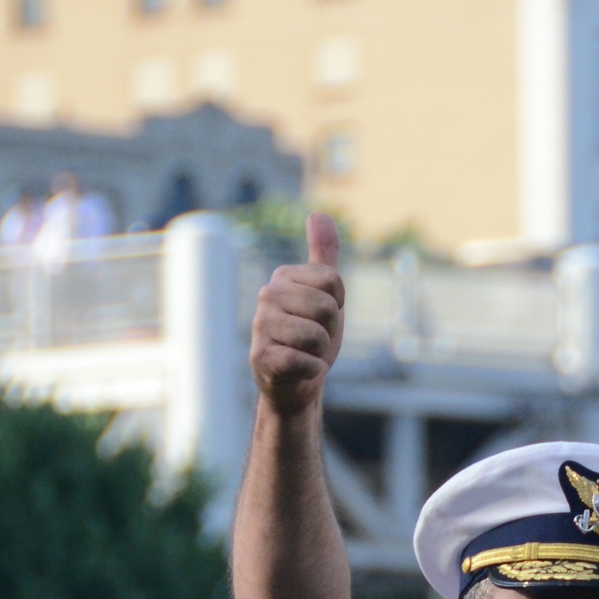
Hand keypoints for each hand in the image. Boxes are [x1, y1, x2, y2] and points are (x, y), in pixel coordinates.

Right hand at [250, 212, 344, 416]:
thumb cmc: (310, 338)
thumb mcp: (324, 293)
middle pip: (326, 308)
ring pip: (316, 336)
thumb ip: (324, 254)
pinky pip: (303, 361)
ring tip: (306, 354)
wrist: (295, 384)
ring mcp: (260, 327)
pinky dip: (310, 371)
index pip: (333, 282)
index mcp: (283, 277)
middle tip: (315, 341)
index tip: (323, 318)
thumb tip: (318, 214)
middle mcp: (267, 296)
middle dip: (329, 331)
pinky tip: (299, 370)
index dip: (337, 305)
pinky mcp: (261, 358)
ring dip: (320, 353)